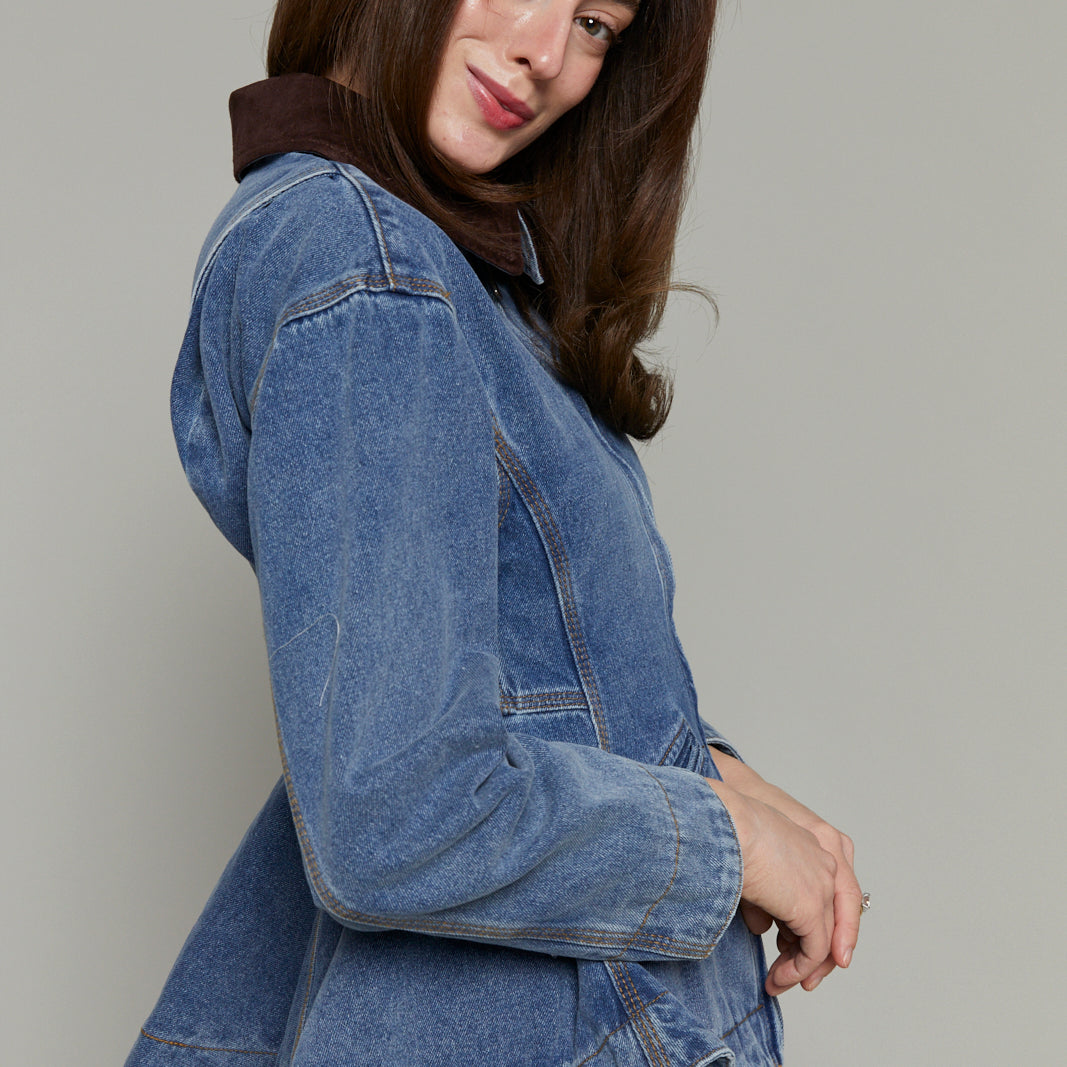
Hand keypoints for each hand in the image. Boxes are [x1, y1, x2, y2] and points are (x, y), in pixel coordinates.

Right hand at [705, 752, 861, 994]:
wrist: (726, 821)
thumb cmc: (727, 827)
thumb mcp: (752, 858)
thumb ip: (765, 893)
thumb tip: (763, 927)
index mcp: (814, 841)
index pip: (825, 891)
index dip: (811, 922)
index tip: (789, 946)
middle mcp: (827, 861)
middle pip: (835, 918)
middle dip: (814, 953)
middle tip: (792, 975)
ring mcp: (823, 884)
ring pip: (826, 939)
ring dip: (803, 967)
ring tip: (777, 981)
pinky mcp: (812, 907)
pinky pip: (814, 951)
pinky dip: (797, 970)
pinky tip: (777, 977)